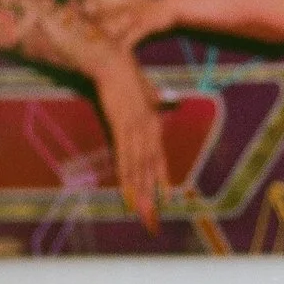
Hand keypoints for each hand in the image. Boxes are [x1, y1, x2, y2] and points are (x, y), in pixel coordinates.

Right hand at [94, 53, 168, 232]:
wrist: (114, 64)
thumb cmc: (129, 76)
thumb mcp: (148, 92)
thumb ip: (157, 102)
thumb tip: (168, 103)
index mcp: (154, 125)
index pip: (160, 159)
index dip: (163, 181)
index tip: (167, 200)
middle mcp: (148, 131)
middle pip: (151, 169)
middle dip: (152, 196)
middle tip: (154, 219)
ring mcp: (135, 130)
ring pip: (139, 167)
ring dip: (140, 191)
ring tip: (143, 212)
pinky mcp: (120, 127)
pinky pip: (124, 156)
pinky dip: (126, 175)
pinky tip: (128, 190)